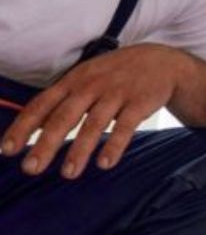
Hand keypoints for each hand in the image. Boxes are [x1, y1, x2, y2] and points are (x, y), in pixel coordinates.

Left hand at [0, 45, 184, 177]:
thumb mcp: (86, 77)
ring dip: (80, 150)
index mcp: (72, 81)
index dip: (23, 127)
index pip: (41, 105)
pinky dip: (115, 145)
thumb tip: (33, 126)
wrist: (160, 61)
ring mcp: (116, 94)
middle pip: (64, 117)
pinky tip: (105, 163)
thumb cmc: (115, 75)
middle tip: (31, 168)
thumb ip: (63, 99)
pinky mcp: (140, 103)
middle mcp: (91, 86)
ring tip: (68, 173)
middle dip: (46, 144)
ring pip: (94, 124)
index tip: (8, 150)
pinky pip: (126, 126)